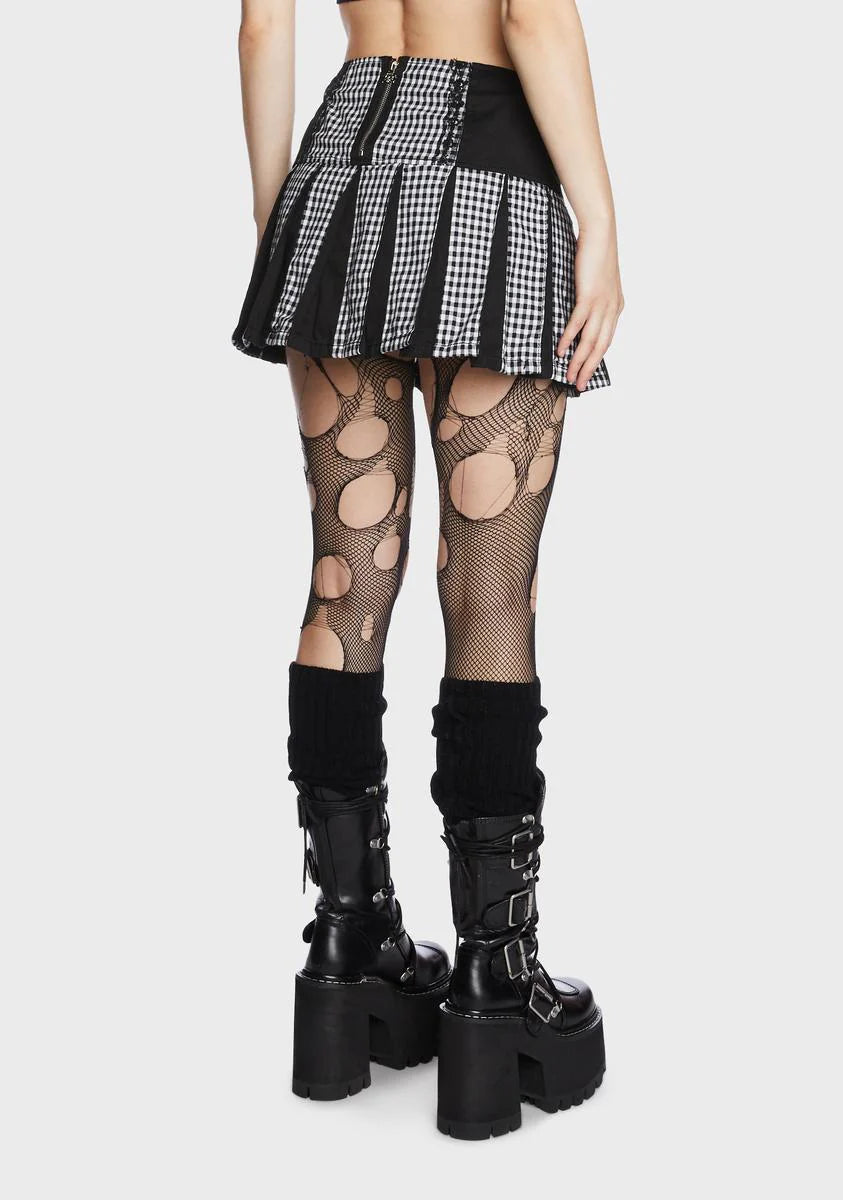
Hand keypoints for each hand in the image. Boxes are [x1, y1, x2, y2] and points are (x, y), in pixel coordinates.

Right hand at [557, 222, 623, 391]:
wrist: (600, 233)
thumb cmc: (594, 254)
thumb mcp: (596, 282)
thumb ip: (591, 300)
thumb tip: (577, 314)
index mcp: (615, 307)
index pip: (606, 341)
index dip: (596, 361)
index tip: (586, 375)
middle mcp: (612, 309)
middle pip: (601, 347)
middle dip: (589, 369)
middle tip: (579, 385)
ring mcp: (602, 303)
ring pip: (591, 340)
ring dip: (579, 361)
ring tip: (569, 376)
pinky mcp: (590, 295)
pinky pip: (579, 323)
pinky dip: (570, 339)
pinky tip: (561, 351)